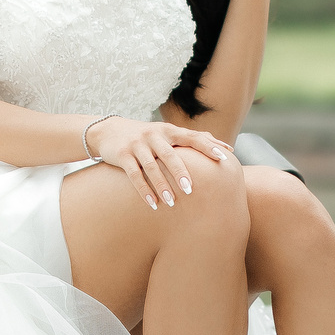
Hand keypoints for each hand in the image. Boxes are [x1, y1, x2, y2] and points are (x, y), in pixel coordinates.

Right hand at [85, 116, 237, 210]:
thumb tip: (226, 146)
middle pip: (170, 154)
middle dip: (180, 172)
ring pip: (151, 166)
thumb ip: (193, 140)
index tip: (223, 158)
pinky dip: (143, 190)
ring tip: (171, 202)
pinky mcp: (122, 155)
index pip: (192, 137)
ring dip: (161, 185)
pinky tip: (152, 204)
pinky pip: (134, 174)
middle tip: (190, 190)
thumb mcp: (168, 133)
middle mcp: (154, 135)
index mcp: (169, 130)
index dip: (208, 146)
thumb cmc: (147, 136)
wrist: (108, 130)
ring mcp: (137, 144)